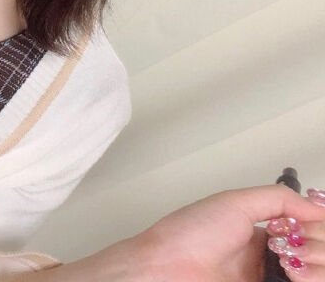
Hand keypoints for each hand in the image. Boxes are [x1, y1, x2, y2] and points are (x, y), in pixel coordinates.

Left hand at [133, 183, 324, 281]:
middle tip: (300, 244)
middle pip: (313, 254)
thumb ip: (278, 199)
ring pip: (312, 276)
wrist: (163, 267)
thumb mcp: (236, 203)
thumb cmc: (191, 233)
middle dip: (317, 246)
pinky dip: (307, 280)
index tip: (314, 224)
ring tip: (294, 263)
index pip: (306, 230)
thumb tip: (318, 205)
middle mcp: (267, 261)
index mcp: (260, 235)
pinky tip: (294, 275)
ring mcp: (263, 280)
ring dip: (315, 266)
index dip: (315, 227)